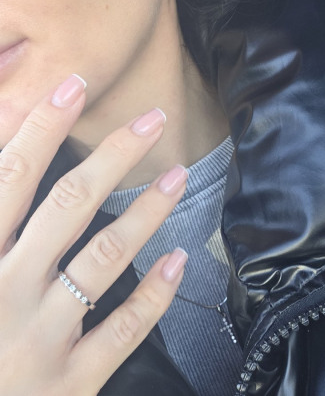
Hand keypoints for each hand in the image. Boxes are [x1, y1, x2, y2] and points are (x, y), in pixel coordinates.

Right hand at [0, 74, 187, 395]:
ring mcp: (41, 337)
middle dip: (113, 154)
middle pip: (68, 203)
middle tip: (152, 120)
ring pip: (105, 258)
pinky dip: (155, 293)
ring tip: (178, 176)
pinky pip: (124, 329)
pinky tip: (179, 259)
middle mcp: (6, 293)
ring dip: (146, 211)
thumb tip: (7, 166)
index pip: (11, 177)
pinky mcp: (71, 380)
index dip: (41, 127)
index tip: (74, 86)